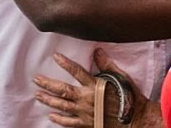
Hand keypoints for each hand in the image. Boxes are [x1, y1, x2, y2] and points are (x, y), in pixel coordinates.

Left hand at [34, 50, 158, 126]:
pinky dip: (59, 119)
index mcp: (95, 85)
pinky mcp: (85, 124)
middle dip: (48, 84)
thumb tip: (97, 51)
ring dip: (48, 100)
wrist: (134, 119)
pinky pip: (68, 122)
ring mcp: (84, 113)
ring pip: (62, 106)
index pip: (76, 71)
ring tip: (38, 95)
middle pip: (63, 90)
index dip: (65, 63)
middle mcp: (86, 99)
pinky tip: (51, 116)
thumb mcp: (120, 76)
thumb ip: (107, 64)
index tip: (55, 56)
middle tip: (36, 79)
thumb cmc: (128, 96)